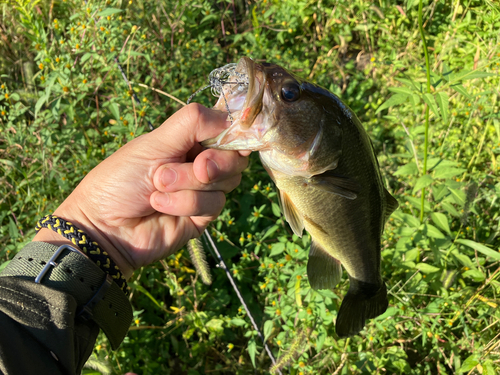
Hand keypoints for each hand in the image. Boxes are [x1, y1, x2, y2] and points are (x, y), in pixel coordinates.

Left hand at [33, 104, 248, 277]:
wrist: (104, 226)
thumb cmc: (121, 179)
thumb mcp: (155, 143)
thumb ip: (192, 123)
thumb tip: (230, 117)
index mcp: (190, 140)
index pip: (227, 130)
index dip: (235, 134)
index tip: (230, 138)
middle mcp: (201, 163)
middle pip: (236, 157)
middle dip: (213, 162)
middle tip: (193, 165)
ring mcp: (203, 191)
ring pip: (227, 181)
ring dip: (190, 183)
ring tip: (158, 187)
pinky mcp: (203, 217)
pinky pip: (214, 204)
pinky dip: (185, 203)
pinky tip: (159, 205)